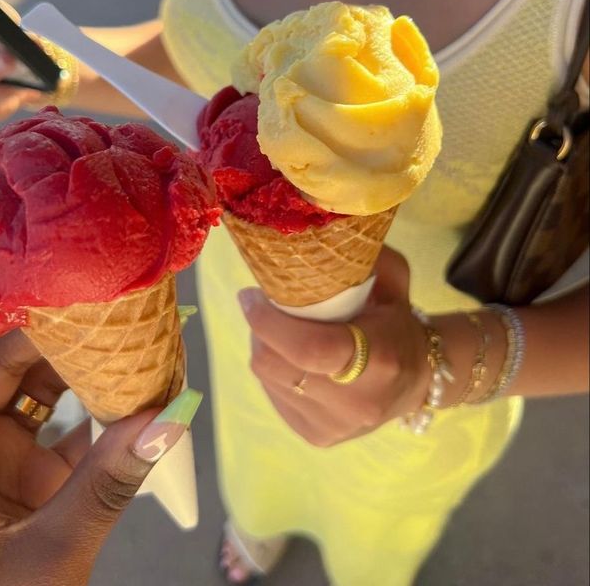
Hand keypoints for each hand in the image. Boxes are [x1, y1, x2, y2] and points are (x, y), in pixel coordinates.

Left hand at [0, 332, 192, 585]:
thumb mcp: (51, 550)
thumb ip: (108, 481)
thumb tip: (170, 417)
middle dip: (27, 344)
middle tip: (77, 322)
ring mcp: (4, 455)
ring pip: (27, 385)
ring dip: (68, 361)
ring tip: (110, 334)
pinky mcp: (41, 467)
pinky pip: (67, 417)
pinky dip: (96, 398)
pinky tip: (129, 376)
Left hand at [240, 247, 429, 446]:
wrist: (420, 380)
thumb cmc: (397, 322)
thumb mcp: (394, 282)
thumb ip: (366, 258)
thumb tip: (322, 233)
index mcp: (379, 361)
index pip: (309, 349)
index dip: (269, 322)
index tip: (250, 295)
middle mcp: (355, 402)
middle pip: (277, 366)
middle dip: (259, 330)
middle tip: (260, 305)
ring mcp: (334, 426)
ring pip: (269, 380)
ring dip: (263, 348)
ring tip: (276, 329)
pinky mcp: (317, 437)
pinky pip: (274, 397)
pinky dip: (273, 372)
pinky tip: (288, 357)